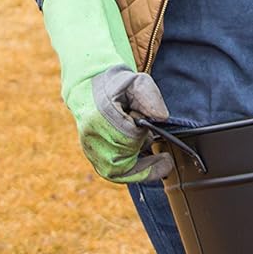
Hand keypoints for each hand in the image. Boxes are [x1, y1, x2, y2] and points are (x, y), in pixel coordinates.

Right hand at [41, 0, 173, 183]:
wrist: (90, 86)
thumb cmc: (117, 84)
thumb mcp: (137, 82)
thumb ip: (151, 97)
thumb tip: (162, 117)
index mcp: (101, 115)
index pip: (127, 137)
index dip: (143, 137)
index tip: (157, 138)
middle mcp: (91, 134)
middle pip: (121, 159)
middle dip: (144, 160)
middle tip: (163, 158)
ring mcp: (88, 146)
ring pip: (114, 171)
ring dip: (138, 170)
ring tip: (158, 163)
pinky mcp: (91, 153)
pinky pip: (110, 171)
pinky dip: (130, 172)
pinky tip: (146, 164)